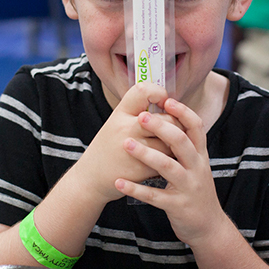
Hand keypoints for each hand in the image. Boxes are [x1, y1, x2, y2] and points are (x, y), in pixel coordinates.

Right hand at [71, 82, 179, 202]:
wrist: (91, 178)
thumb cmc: (109, 147)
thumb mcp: (116, 122)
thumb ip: (138, 112)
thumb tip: (170, 105)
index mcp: (120, 113)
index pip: (144, 91)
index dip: (159, 93)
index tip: (163, 103)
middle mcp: (126, 128)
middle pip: (166, 119)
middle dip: (176, 124)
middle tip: (174, 128)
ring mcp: (134, 149)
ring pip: (171, 142)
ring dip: (176, 145)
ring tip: (172, 146)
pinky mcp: (142, 168)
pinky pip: (168, 160)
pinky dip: (171, 160)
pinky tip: (165, 160)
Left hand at [115, 97, 227, 245]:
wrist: (209, 227)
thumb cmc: (195, 191)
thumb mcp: (196, 166)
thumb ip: (185, 146)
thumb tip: (167, 119)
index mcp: (200, 155)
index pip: (196, 127)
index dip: (183, 112)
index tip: (167, 100)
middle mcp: (197, 168)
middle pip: (181, 142)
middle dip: (162, 127)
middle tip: (142, 117)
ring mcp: (188, 187)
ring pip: (168, 166)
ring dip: (146, 154)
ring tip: (126, 144)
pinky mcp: (177, 206)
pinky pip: (154, 196)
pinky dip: (136, 189)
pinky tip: (119, 182)